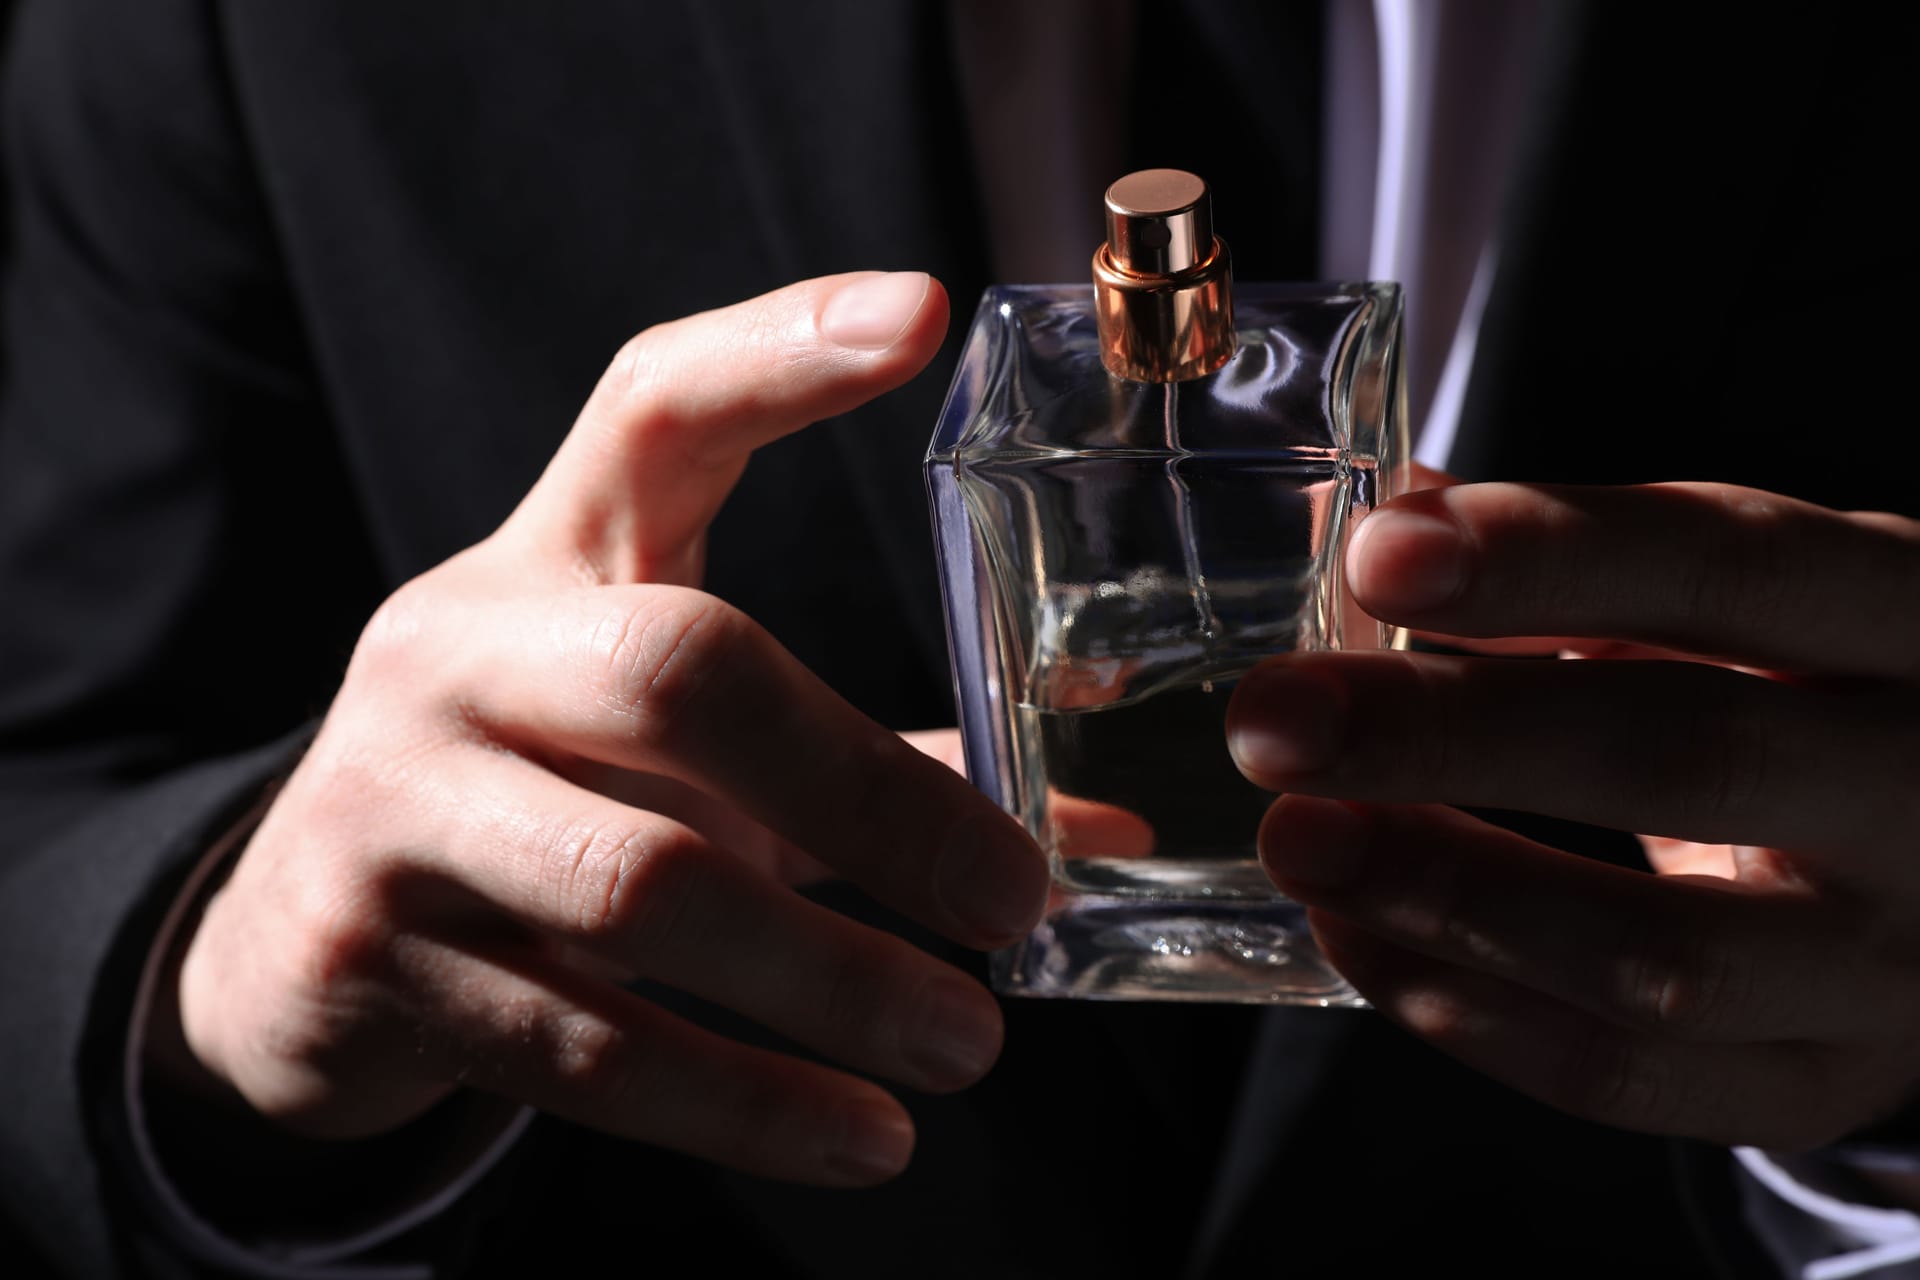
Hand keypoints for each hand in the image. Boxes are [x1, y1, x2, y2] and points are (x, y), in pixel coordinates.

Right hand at [172, 272, 1049, 1185]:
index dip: (775, 353)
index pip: (650, 411)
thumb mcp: (675, 754)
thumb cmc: (546, 806)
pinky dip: (747, 1103)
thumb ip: (867, 770)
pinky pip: (586, 1046)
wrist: (294, 949)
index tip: (918, 315)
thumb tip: (1096, 839)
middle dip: (872, 796)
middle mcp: (457, 655)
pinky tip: (866, 1140)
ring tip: (968, 1046)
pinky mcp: (370, 965)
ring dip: (832, 980)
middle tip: (1015, 902)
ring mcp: (396, 808)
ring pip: (641, 888)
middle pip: (679, 673)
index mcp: (546, 566)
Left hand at [1226, 477, 1919, 1148]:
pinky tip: (1352, 931)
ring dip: (1448, 891)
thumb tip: (1378, 524)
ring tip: (1294, 838)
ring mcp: (1891, 965)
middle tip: (1275, 718)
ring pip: (1661, 954)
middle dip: (1455, 735)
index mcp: (1912, 617)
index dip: (1550, 556)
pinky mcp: (1820, 1082)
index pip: (1733, 568)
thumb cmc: (1807, 695)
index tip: (1378, 552)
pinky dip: (1466, 1011)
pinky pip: (1628, 1077)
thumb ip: (1573, 560)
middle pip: (1689, 760)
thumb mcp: (1739, 599)